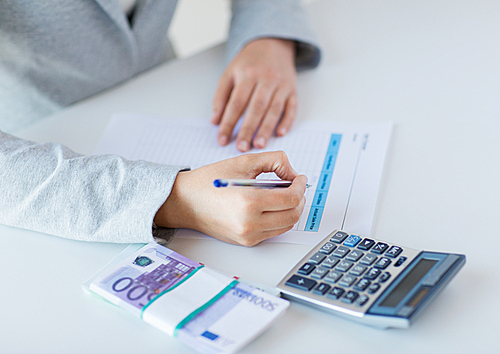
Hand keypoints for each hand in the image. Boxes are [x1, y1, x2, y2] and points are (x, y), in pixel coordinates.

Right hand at [154, 151, 306, 245]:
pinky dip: (279, 218)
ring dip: (292, 209)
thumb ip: (275, 161)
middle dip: (300, 198)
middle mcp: (250, 224)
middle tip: (296, 186)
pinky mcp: (246, 242)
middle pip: (293, 214)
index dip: (301, 186)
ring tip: (285, 195)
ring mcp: (248, 236)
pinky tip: (272, 206)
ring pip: (286, 225)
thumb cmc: (210, 181)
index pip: (291, 198)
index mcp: (249, 202)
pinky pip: (274, 232)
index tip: (300, 178)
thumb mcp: (244, 161)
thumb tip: (294, 174)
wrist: (186, 202)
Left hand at [211, 38, 296, 151]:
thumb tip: (215, 121)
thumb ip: (221, 96)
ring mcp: (281, 84)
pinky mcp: (293, 89)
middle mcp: (266, 79)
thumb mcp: (230, 73)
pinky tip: (280, 133)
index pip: (236, 103)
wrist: (272, 44)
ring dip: (267, 129)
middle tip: (241, 147)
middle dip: (248, 129)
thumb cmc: (249, 62)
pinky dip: (287, 120)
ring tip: (259, 145)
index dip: (229, 122)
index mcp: (248, 74)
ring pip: (274, 109)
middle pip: (256, 108)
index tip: (222, 139)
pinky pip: (292, 107)